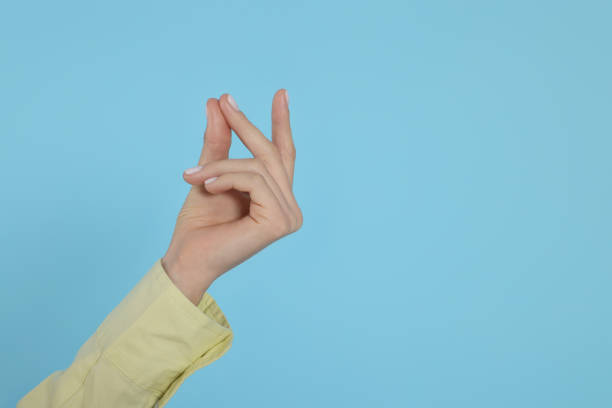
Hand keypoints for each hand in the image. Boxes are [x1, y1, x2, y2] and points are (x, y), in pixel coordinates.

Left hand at [162, 90, 302, 303]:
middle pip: (271, 155)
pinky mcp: (279, 222)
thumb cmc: (199, 224)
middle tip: (224, 102)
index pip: (283, 155)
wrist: (186, 258)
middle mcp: (289, 208)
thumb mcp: (210, 173)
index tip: (281, 93)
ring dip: (222, 165)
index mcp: (277, 199)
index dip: (282, 124)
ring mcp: (288, 216)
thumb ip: (219, 142)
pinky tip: (207, 186)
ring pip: (259, 167)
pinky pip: (255, 180)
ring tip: (194, 176)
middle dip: (246, 126)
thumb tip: (217, 102)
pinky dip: (227, 177)